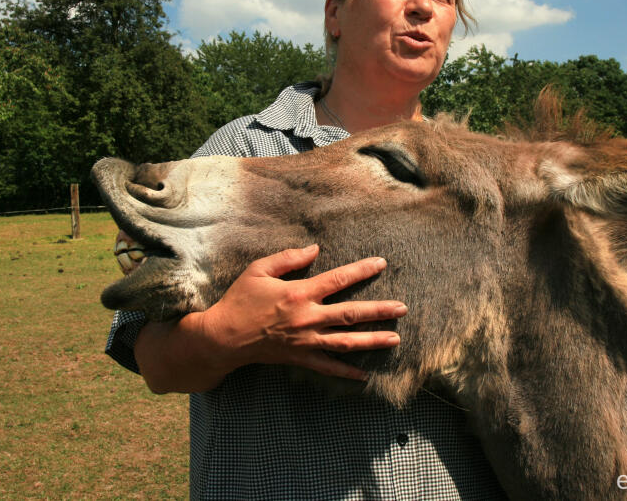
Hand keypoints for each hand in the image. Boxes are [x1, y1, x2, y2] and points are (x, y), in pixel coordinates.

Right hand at [134, 244, 406, 392]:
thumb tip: (314, 249)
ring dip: (372, 340)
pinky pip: (327, 367)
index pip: (338, 280)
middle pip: (351, 314)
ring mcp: (306, 341)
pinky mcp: (299, 358)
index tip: (381, 264)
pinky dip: (346, 372)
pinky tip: (364, 376)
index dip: (361, 271)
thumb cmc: (240, 300)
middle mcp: (308, 318)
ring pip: (346, 342)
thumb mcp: (259, 270)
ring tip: (395, 338)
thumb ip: (288, 258)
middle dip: (379, 311)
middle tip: (402, 309)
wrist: (224, 337)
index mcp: (300, 293)